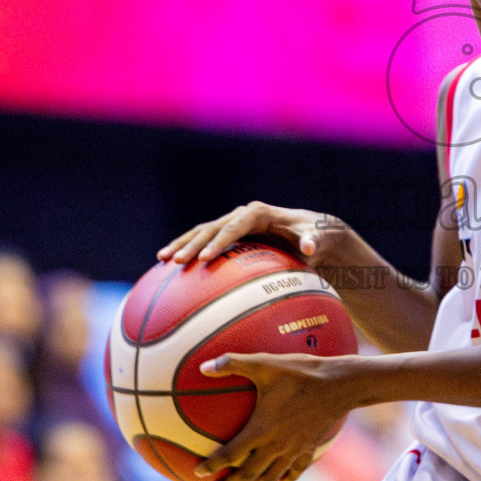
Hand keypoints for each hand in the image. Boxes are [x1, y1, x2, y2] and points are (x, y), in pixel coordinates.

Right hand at [158, 202, 337, 264]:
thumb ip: (314, 240)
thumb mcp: (318, 237)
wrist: (310, 231)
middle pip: (211, 229)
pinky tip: (169, 267)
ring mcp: (232, 224)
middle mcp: (241, 216)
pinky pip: (204, 242)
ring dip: (182, 244)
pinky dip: (187, 251)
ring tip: (161, 259)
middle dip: (192, 244)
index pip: (233, 227)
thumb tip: (309, 246)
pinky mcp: (228, 236)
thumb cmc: (314, 235)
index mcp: (258, 213)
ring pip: (201, 233)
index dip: (218, 242)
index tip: (205, 259)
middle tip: (175, 262)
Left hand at [192, 353, 352, 480]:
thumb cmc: (300, 372)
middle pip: (248, 474)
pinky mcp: (310, 447)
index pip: (230, 455)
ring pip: (270, 477)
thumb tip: (203, 366)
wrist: (340, 384)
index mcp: (260, 429)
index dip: (212, 466)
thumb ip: (232, 363)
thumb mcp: (264, 364)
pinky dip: (286, 479)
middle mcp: (276, 445)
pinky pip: (296, 470)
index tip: (199, 473)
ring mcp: (294, 449)